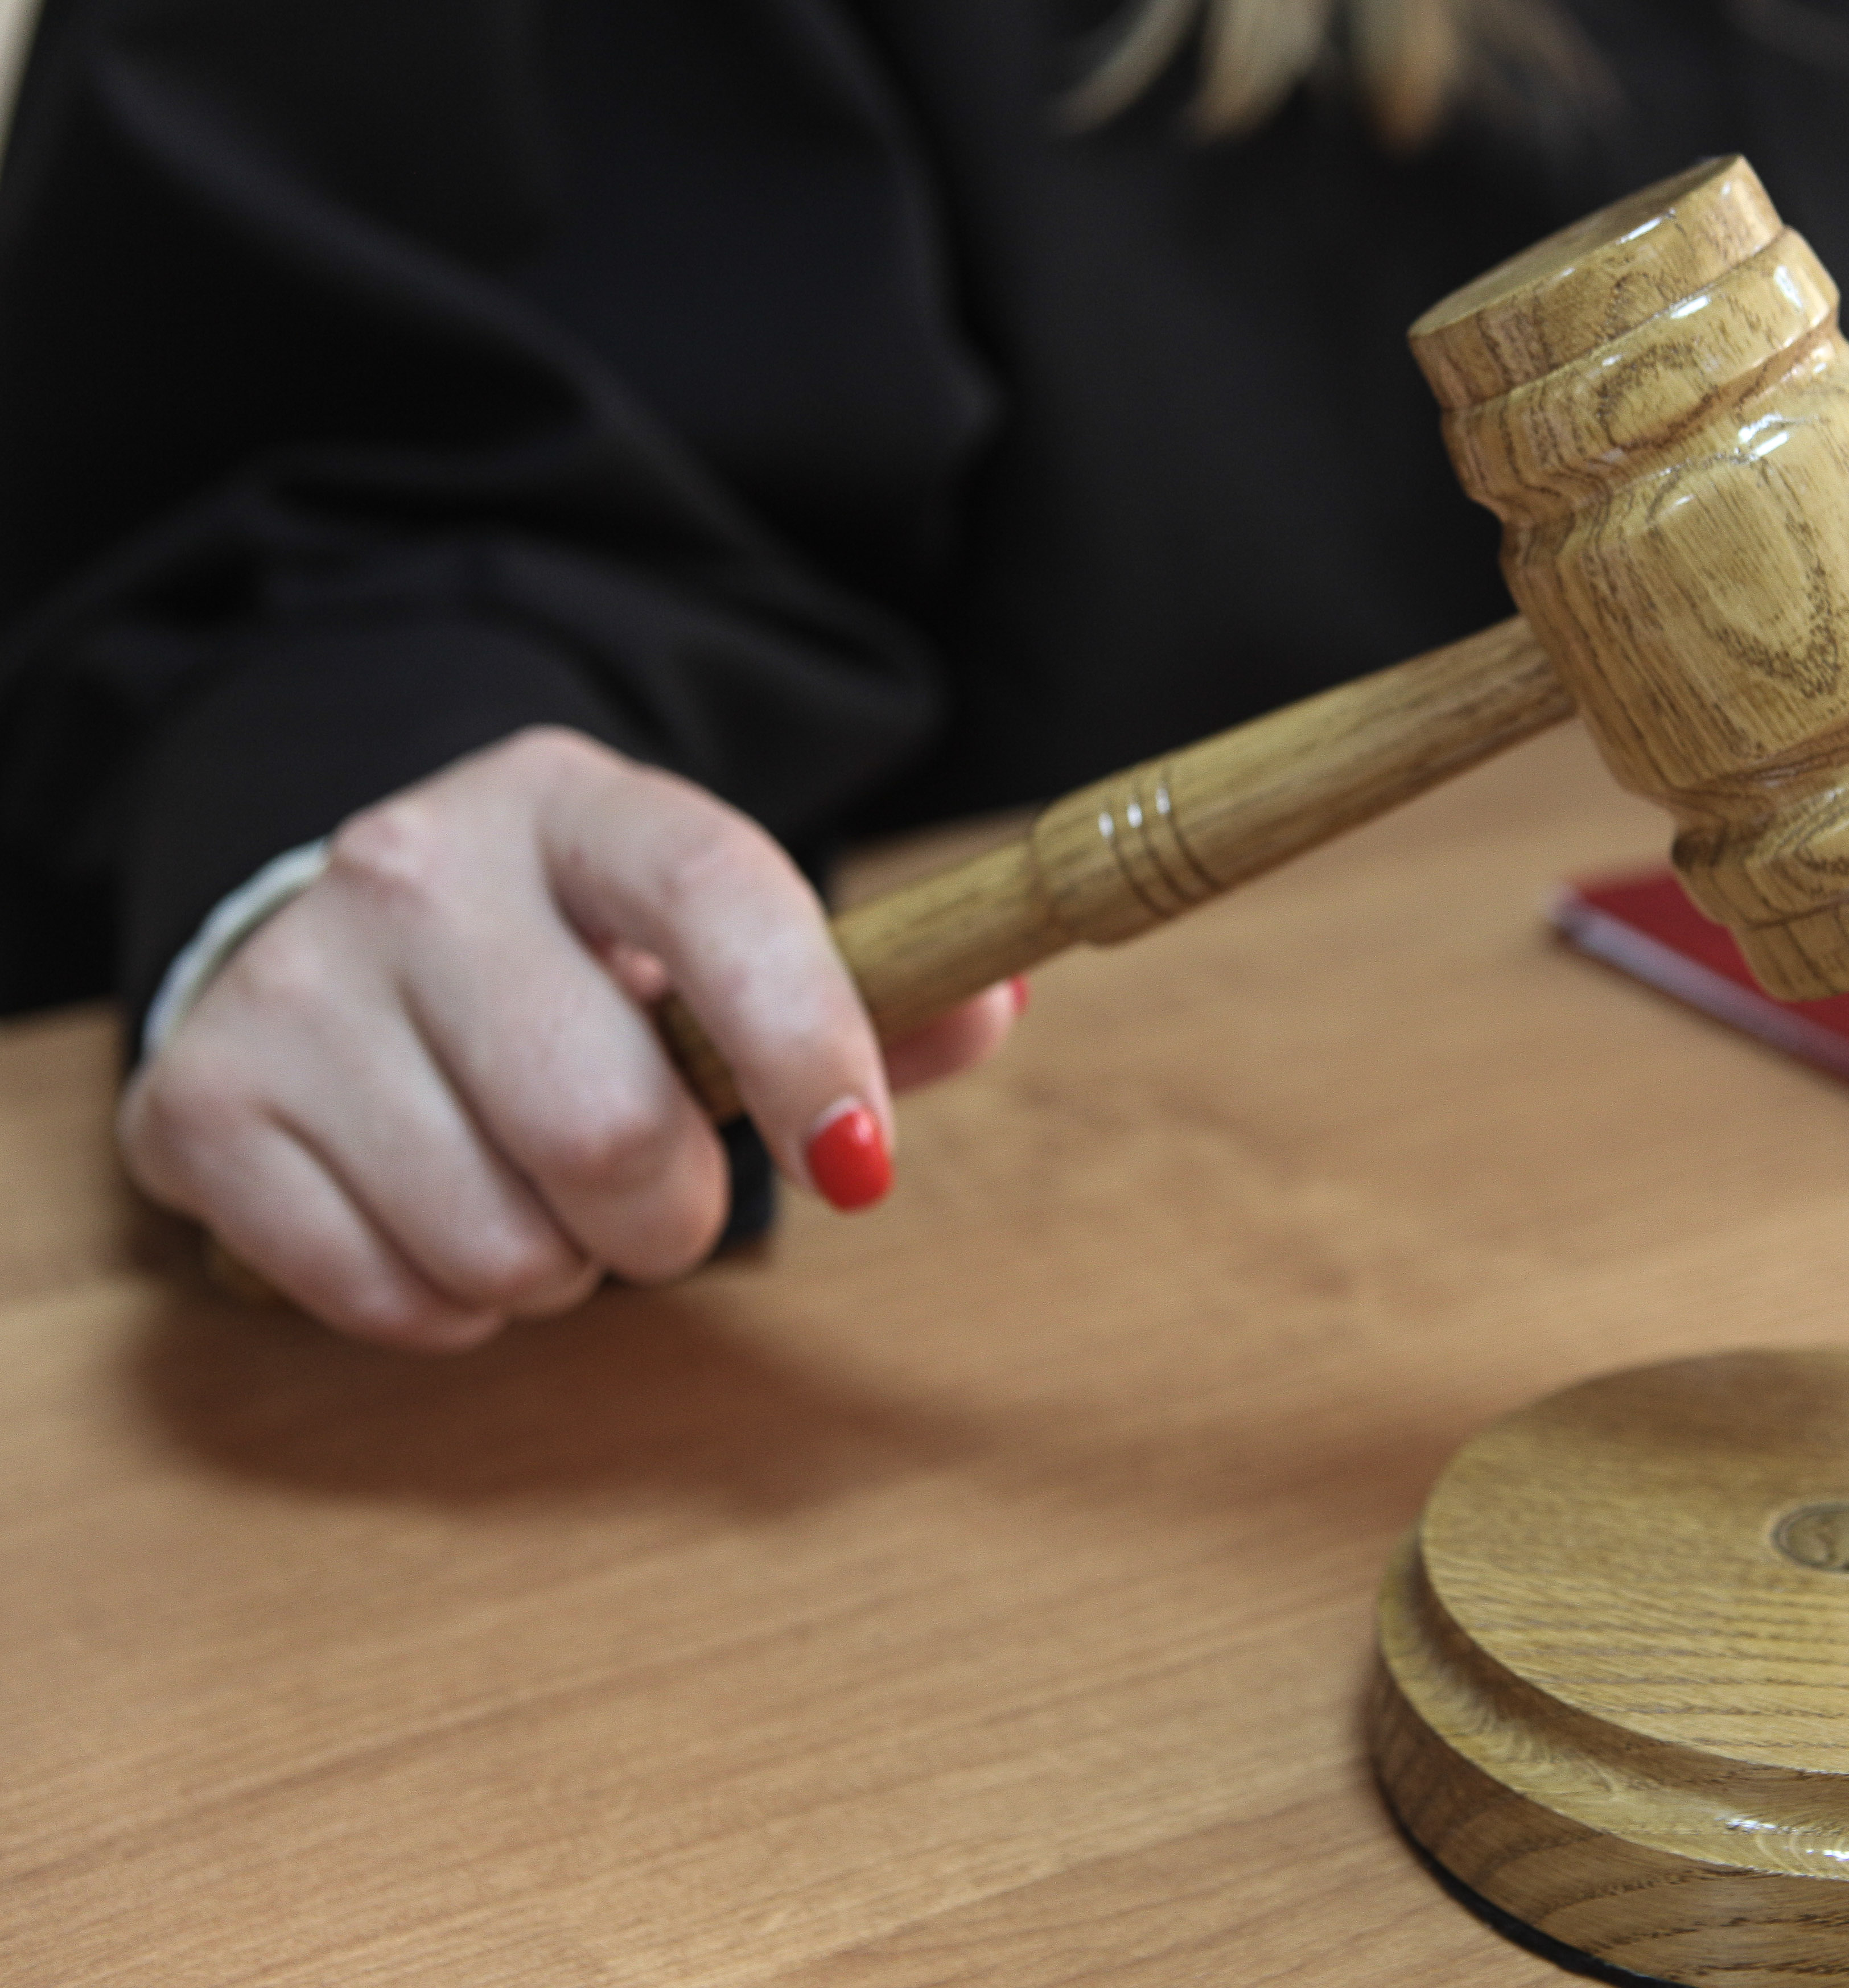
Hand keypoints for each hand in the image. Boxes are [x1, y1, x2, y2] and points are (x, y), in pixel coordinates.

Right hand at [119, 727, 1018, 1351]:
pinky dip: (448, 1307)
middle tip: (659, 1200)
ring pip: (497, 1239)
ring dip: (560, 1270)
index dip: (810, 1044)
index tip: (858, 1164)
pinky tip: (441, 1222)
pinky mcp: (199, 1105)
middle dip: (671, 1217)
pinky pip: (382, 1296)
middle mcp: (417, 867)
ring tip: (540, 1199)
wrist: (338, 940)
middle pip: (605, 1124)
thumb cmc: (573, 965)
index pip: (721, 899)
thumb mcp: (711, 942)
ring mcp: (292, 982)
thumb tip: (996, 1000)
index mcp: (576, 805)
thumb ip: (868, 989)